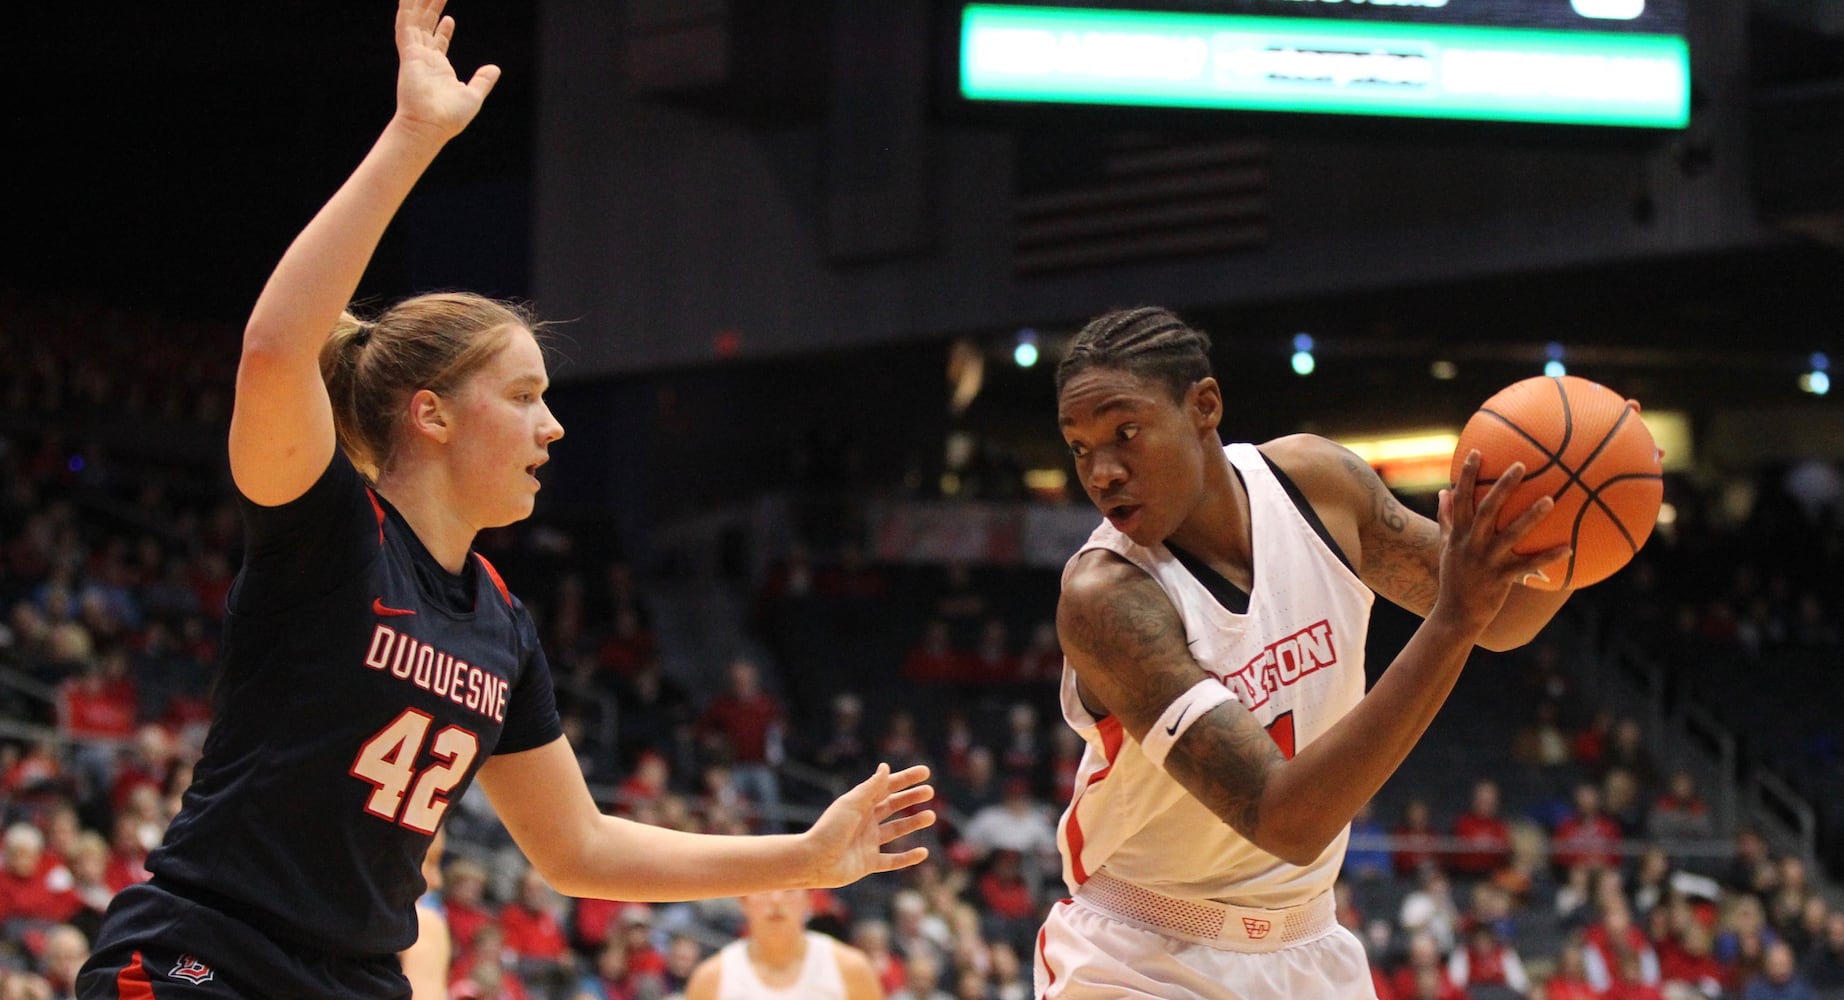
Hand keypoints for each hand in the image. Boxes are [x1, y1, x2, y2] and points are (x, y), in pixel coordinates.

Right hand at [393, 0, 499, 140]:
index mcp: (439, 68)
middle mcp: (425, 59)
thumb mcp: (473, 95)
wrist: (431, 126)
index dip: (443, 29)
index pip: (438, 43)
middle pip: (426, 26)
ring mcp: (415, 55)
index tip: (449, 17)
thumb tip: (494, 68)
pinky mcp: (409, 54)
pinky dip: (406, 10)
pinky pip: (405, 26)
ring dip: (419, 4)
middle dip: (432, 8)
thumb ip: (482, 81)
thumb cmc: (449, 117)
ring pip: (415, 21)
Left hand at [802, 764, 935, 887]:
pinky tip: (923, 852)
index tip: (925, 772)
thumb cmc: (829, 830)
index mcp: (860, 804)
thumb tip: (886, 767)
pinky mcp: (869, 863)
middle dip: (911, 798)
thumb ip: (871, 788)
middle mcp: (865, 821)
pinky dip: (907, 858)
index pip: (886, 787)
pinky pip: (892, 860)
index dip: (905, 779)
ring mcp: (868, 842)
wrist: (813, 861)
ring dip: (913, 823)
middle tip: (930, 792)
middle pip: (892, 806)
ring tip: (931, 816)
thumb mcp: (851, 804)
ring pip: (896, 830)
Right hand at [1432, 451, 1570, 631]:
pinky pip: (1528, 566)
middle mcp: (1471, 543)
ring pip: (1510, 535)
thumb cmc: (1453, 576)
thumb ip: (1445, 518)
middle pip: (1487, 510)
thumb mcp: (1445, 545)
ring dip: (1530, 517)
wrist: (1455, 613)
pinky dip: (1549, 558)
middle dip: (1502, 486)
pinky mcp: (1501, 578)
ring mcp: (1487, 561)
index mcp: (1458, 534)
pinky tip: (1570, 548)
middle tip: (1521, 465)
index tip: (1475, 453)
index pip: (1460, 498)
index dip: (1466, 476)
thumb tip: (1444, 491)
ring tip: (1550, 500)